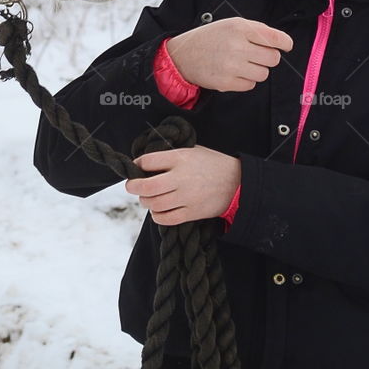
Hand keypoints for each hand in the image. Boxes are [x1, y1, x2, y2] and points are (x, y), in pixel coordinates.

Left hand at [125, 145, 241, 223]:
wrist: (237, 182)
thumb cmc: (212, 164)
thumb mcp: (192, 150)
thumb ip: (171, 155)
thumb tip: (147, 162)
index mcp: (180, 158)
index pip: (148, 161)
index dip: (137, 165)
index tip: (136, 167)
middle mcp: (181, 178)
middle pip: (146, 186)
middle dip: (133, 187)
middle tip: (132, 186)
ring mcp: (186, 197)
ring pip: (154, 203)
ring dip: (145, 201)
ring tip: (147, 198)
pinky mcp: (192, 212)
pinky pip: (166, 218)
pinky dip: (156, 216)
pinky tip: (157, 210)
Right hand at [165, 17, 291, 91]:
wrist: (183, 55)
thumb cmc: (210, 38)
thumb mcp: (230, 25)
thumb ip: (255, 31)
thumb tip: (281, 43)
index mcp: (240, 28)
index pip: (275, 38)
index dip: (285, 43)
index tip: (286, 46)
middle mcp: (237, 46)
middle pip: (273, 58)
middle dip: (268, 57)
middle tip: (256, 55)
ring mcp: (232, 66)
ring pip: (264, 73)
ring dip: (257, 70)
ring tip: (243, 64)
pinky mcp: (227, 82)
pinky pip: (251, 85)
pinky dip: (246, 80)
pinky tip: (234, 72)